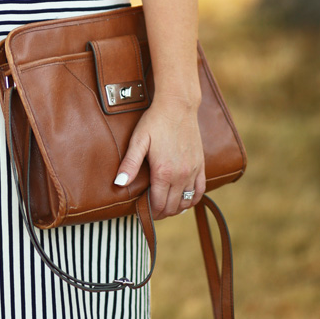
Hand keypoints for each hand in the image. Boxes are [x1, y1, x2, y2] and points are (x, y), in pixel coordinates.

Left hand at [114, 97, 204, 217]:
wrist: (177, 106)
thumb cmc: (155, 121)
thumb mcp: (138, 140)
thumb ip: (130, 164)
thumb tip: (119, 183)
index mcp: (163, 172)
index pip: (158, 204)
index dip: (149, 212)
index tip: (142, 211)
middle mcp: (181, 175)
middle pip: (172, 207)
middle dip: (161, 212)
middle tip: (151, 210)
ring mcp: (193, 171)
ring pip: (186, 203)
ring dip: (175, 209)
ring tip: (164, 206)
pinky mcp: (201, 165)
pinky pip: (200, 191)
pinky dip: (192, 200)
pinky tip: (184, 200)